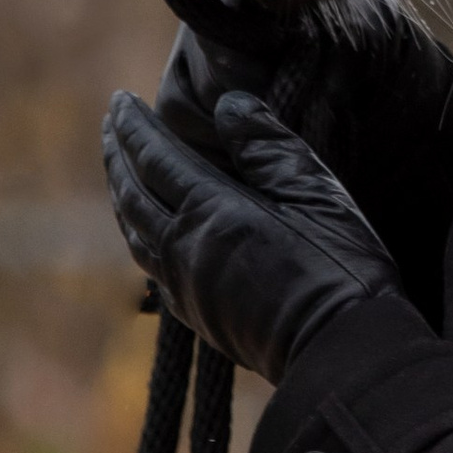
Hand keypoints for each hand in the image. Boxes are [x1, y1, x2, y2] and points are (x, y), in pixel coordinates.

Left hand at [102, 87, 400, 381]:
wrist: (342, 352)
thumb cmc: (340, 268)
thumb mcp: (316, 192)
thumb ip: (267, 145)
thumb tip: (227, 103)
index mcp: (214, 212)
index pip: (157, 157)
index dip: (135, 126)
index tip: (120, 100)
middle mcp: (187, 249)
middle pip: (133, 193)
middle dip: (118, 154)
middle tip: (110, 124)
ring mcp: (187, 287)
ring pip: (135, 232)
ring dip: (121, 194)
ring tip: (120, 170)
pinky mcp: (198, 316)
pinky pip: (151, 267)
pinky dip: (138, 235)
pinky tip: (146, 231)